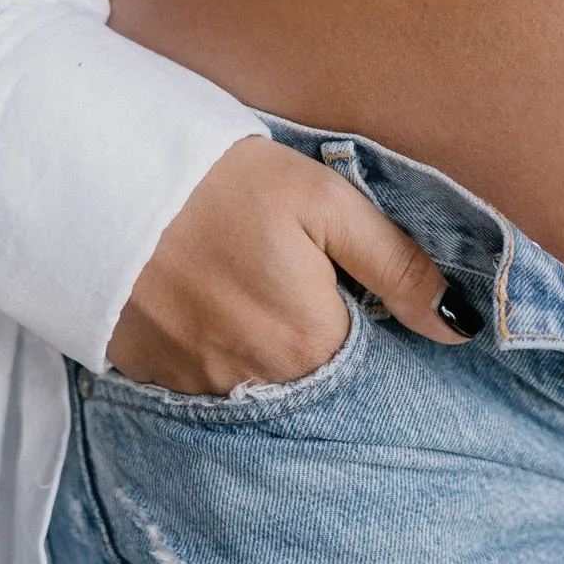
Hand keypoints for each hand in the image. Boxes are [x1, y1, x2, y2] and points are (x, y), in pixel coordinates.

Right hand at [107, 135, 478, 393]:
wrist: (102, 176)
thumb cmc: (221, 180)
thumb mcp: (325, 202)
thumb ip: (397, 266)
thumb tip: (461, 326)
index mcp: (308, 341)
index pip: (366, 361)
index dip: (362, 322)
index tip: (348, 289)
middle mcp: (255, 382)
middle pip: (311, 379)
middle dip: (315, 339)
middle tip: (288, 279)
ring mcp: (197, 387)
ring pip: (257, 385)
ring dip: (263, 351)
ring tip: (244, 286)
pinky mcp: (149, 377)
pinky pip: (203, 384)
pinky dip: (213, 352)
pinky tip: (204, 304)